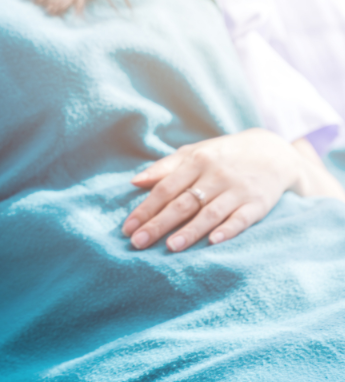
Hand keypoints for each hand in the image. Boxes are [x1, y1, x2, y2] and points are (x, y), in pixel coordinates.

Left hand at [122, 129, 304, 251]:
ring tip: (170, 247)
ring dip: (190, 231)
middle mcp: (215, 175)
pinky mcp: (258, 203)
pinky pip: (241, 219)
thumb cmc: (223, 155)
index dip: (145, 209)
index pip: (165, 189)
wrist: (273, 151)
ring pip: (210, 213)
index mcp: (195, 162)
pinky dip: (228, 230)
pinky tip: (213, 242)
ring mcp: (237, 190)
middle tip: (138, 243)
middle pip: (182, 203)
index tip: (127, 228)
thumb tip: (134, 181)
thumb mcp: (194, 153)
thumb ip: (164, 167)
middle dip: (158, 224)